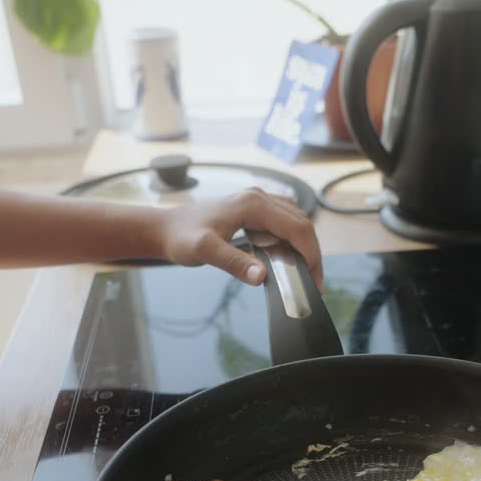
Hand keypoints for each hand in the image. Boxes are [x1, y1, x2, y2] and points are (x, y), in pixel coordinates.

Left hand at [156, 188, 323, 288]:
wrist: (166, 228)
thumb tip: (261, 277)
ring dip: (305, 246)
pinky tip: (289, 259)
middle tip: (314, 283)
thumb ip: (233, 262)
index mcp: (253, 204)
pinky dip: (293, 240)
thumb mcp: (204, 251)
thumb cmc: (182, 238)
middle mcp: (259, 197)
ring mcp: (257, 200)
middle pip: (301, 223)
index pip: (296, 228)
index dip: (311, 254)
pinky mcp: (254, 208)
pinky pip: (284, 221)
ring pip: (296, 221)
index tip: (314, 280)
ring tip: (306, 273)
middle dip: (312, 253)